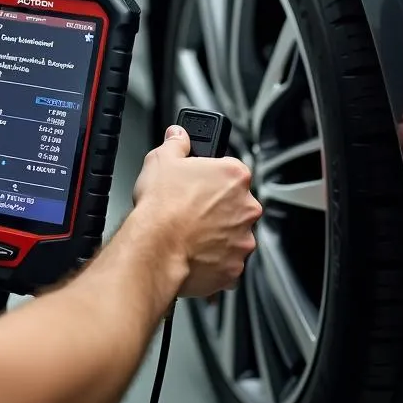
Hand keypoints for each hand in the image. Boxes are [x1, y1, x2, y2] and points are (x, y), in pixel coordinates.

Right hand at [132, 125, 260, 298]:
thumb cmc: (161, 206)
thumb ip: (176, 143)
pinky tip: (192, 251)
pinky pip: (228, 260)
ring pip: (234, 233)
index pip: (231, 170)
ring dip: (218, 233)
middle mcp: (247, 207)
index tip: (199, 183)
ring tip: (189, 232)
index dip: (212, 177)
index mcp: (234, 175)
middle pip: (236, 203)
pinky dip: (214, 258)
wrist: (155, 248)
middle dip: (217, 207)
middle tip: (191, 209)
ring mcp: (244, 238)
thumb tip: (178, 135)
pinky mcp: (235, 267)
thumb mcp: (161, 160)